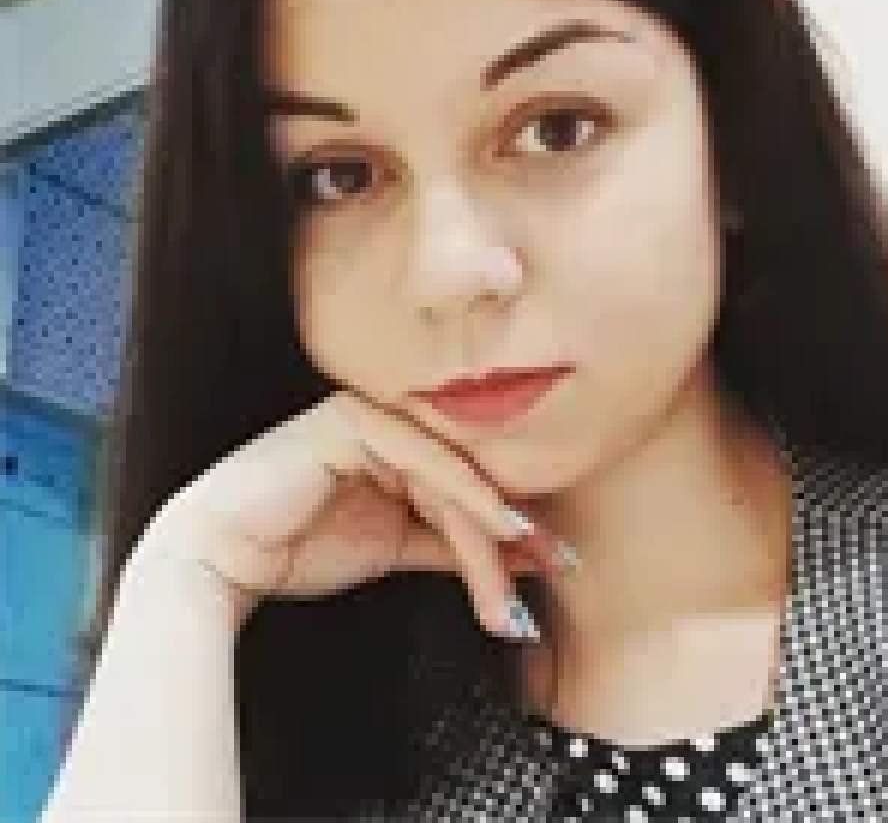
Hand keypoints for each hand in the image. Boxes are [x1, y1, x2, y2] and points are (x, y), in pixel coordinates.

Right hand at [126, 391, 566, 637]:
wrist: (221, 558)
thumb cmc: (299, 548)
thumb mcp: (395, 547)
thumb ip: (452, 544)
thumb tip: (526, 552)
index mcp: (400, 443)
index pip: (466, 482)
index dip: (512, 523)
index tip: (559, 559)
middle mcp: (391, 421)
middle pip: (465, 479)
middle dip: (508, 536)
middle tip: (555, 571)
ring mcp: (371, 413)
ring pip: (450, 475)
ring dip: (488, 533)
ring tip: (514, 583)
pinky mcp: (352, 418)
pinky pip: (423, 461)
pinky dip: (464, 498)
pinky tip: (498, 530)